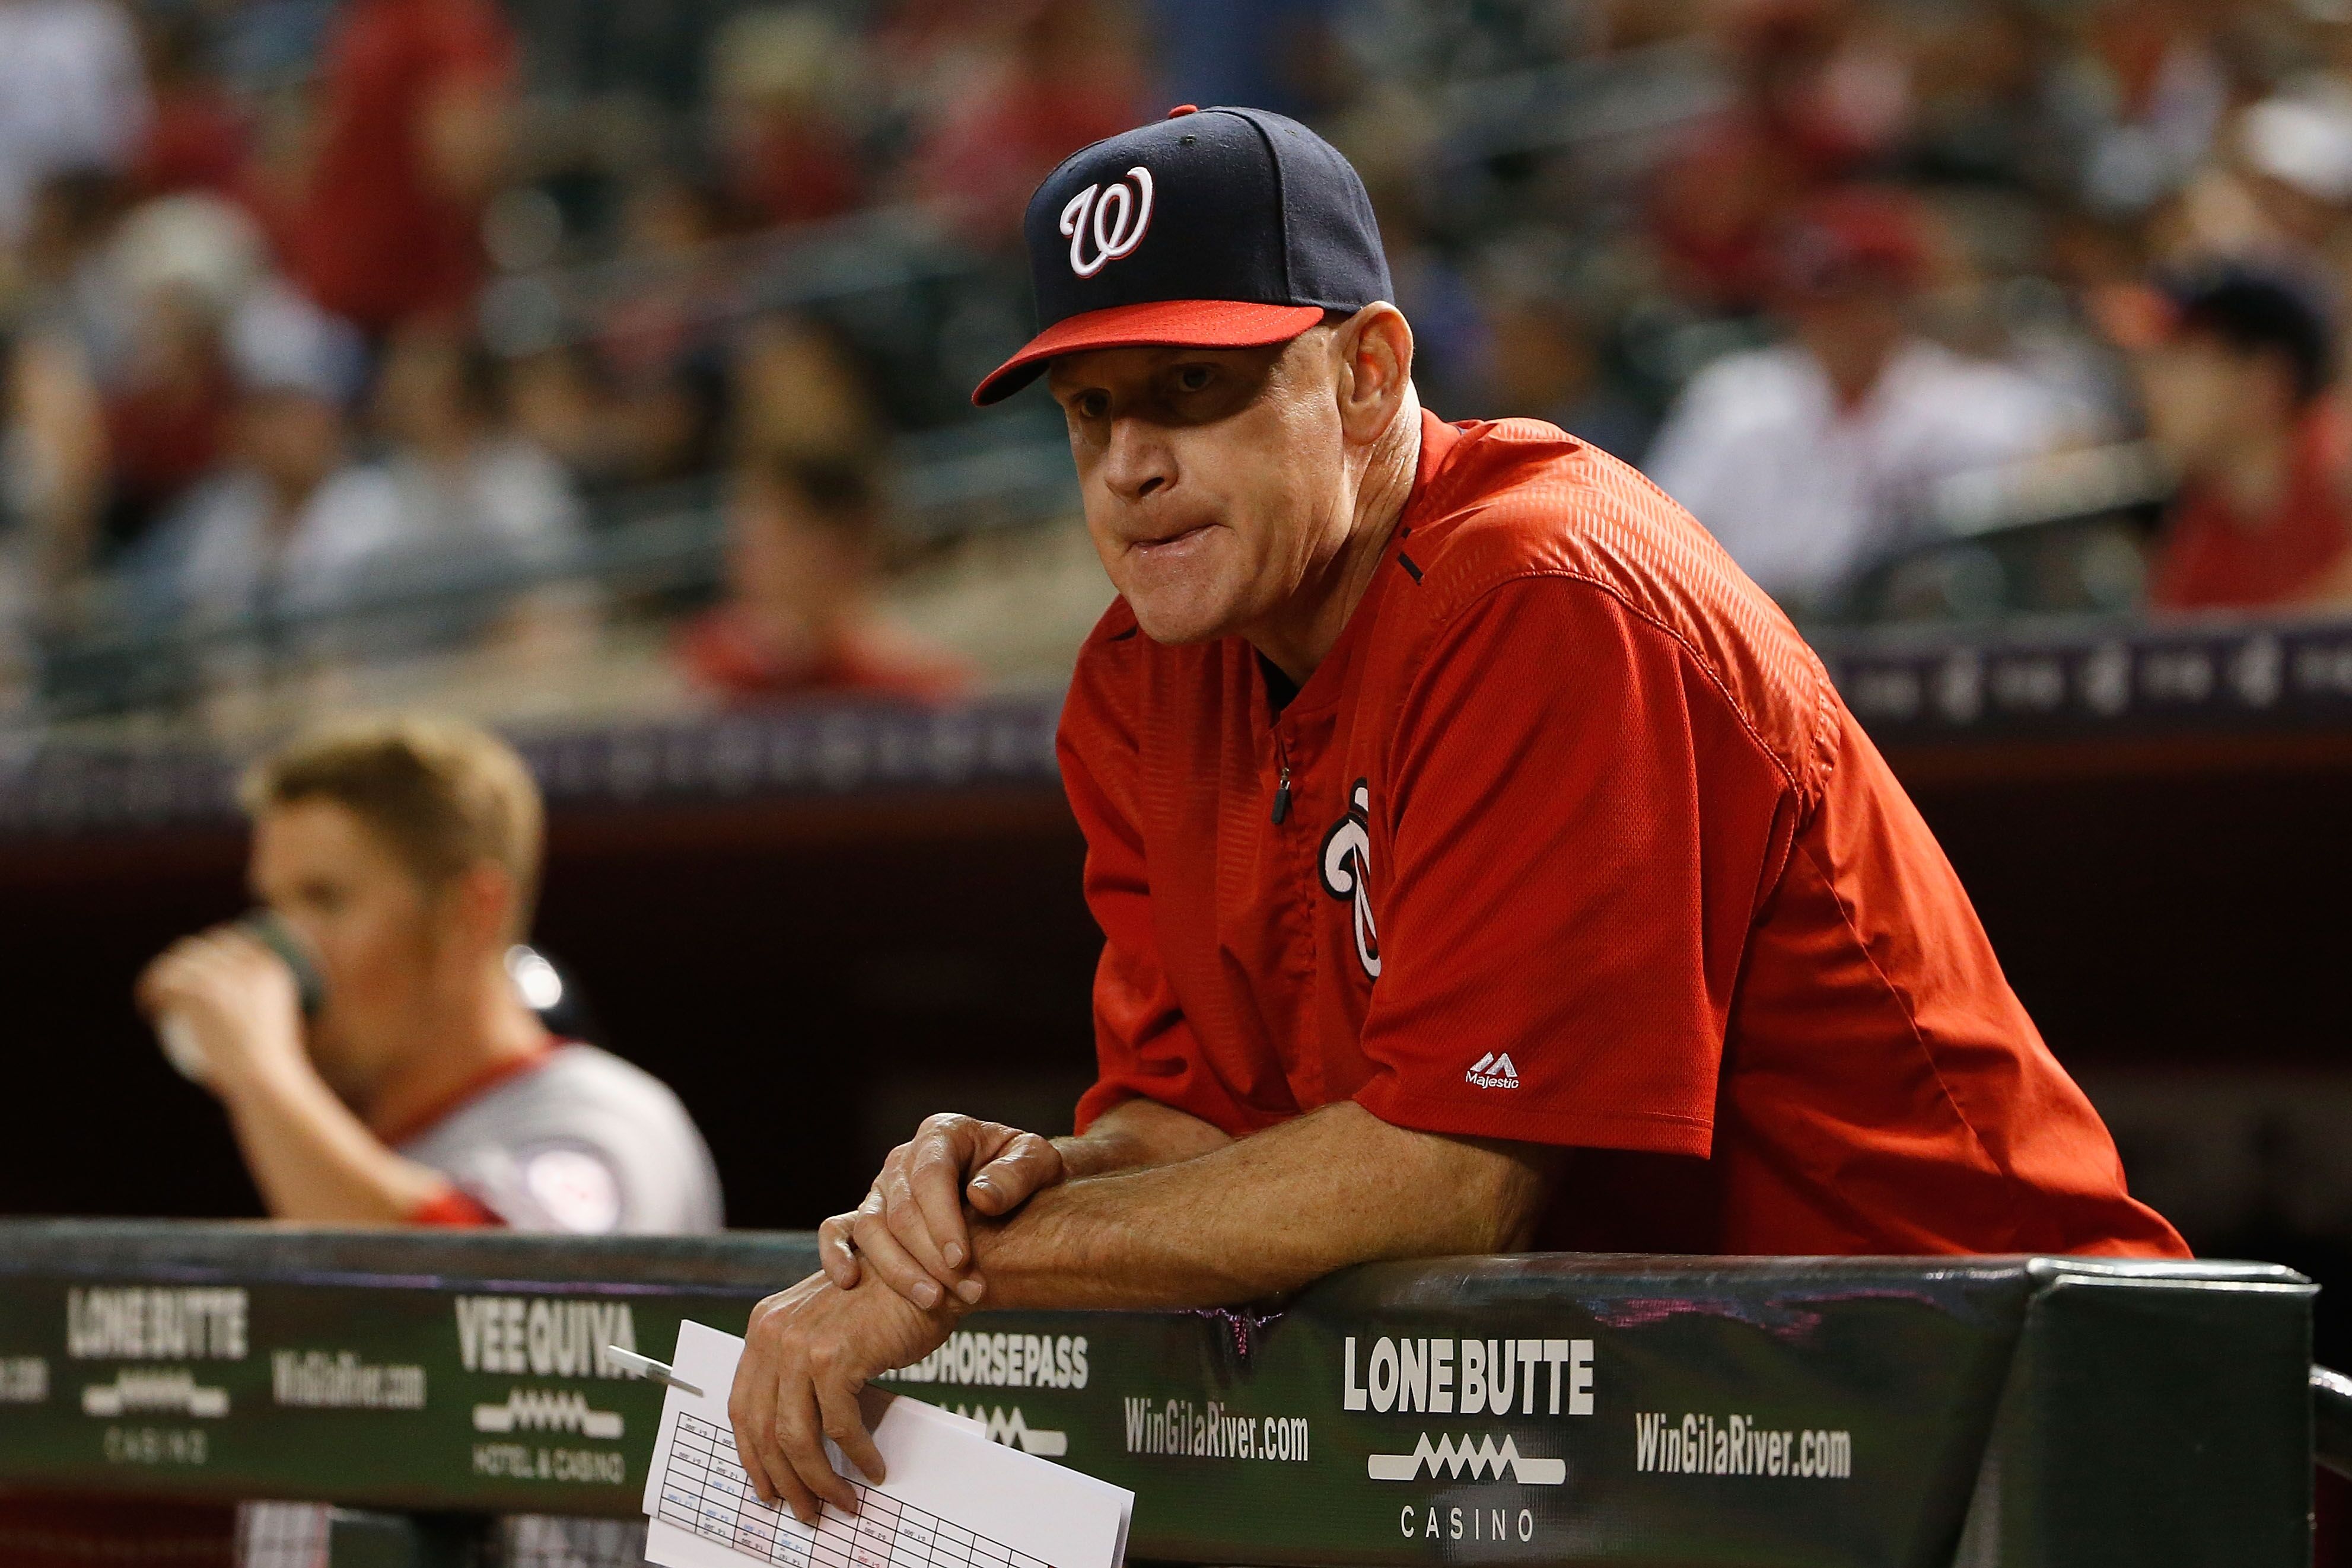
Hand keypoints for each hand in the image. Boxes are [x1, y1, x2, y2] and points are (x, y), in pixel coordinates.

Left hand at [135, 928, 308, 1095]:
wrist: (263, 1075)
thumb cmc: (268, 1069)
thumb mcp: (273, 1034)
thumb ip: (256, 1012)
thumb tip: (233, 1014)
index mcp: (269, 967)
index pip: (232, 942)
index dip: (209, 951)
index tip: (196, 969)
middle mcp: (248, 963)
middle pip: (203, 947)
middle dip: (181, 958)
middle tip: (170, 983)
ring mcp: (224, 975)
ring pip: (178, 962)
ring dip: (160, 974)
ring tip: (152, 993)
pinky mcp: (200, 990)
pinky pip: (164, 984)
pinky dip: (150, 993)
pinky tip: (147, 1007)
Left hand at [728, 1273, 955, 1522]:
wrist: (930, 1268)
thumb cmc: (886, 1303)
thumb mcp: (826, 1329)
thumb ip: (801, 1370)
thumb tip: (794, 1439)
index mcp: (764, 1326)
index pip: (742, 1406)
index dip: (753, 1456)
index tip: (770, 1487)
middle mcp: (774, 1332)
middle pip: (763, 1429)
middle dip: (785, 1480)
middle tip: (807, 1510)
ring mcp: (801, 1344)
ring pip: (796, 1437)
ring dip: (819, 1479)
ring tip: (842, 1499)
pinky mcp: (835, 1356)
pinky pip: (840, 1426)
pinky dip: (858, 1455)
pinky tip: (874, 1468)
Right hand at [818, 1114, 1066, 1309]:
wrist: (1013, 1184)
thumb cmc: (1025, 1170)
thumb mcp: (1038, 1162)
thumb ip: (1016, 1175)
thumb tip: (980, 1199)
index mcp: (942, 1134)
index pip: (930, 1176)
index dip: (942, 1220)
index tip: (961, 1259)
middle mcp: (904, 1160)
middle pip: (901, 1210)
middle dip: (932, 1257)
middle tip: (968, 1292)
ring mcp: (882, 1189)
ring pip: (871, 1228)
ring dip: (899, 1270)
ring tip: (934, 1302)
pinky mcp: (868, 1216)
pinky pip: (839, 1230)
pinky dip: (836, 1254)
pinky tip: (849, 1282)